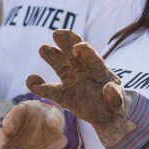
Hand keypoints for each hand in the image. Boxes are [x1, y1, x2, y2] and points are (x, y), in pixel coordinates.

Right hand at [0, 100, 76, 148]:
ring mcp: (9, 133)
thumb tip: (53, 125)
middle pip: (6, 127)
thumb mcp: (56, 118)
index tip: (7, 128)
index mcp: (25, 109)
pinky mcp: (8, 144)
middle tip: (2, 144)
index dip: (11, 119)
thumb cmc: (52, 120)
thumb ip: (54, 120)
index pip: (17, 112)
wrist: (49, 133)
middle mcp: (14, 120)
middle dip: (2, 135)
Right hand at [26, 29, 135, 146]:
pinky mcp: (63, 94)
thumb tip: (109, 89)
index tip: (79, 47)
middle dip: (66, 42)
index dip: (85, 50)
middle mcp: (83, 70)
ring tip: (43, 48)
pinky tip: (31, 80)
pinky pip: (49, 90)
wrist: (107, 115)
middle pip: (73, 53)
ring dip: (52, 56)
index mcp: (98, 69)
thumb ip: (115, 96)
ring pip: (59, 65)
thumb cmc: (114, 104)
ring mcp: (71, 80)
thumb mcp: (118, 102)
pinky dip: (39, 86)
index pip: (91, 56)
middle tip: (57, 33)